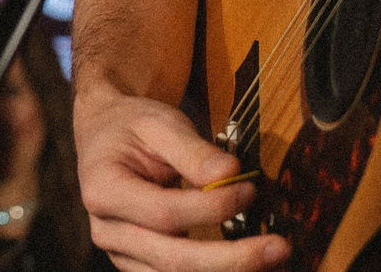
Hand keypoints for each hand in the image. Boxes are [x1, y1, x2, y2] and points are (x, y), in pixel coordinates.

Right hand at [74, 79, 286, 271]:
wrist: (106, 136)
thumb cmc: (132, 126)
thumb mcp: (159, 123)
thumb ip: (193, 150)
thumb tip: (230, 174)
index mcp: (103, 190)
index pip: (164, 212)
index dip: (211, 208)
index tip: (249, 190)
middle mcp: (108, 231)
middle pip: (172, 259)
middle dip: (231, 260)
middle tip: (277, 248)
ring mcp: (123, 253)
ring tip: (272, 259)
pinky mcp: (141, 264)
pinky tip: (250, 266)